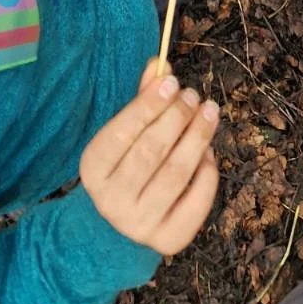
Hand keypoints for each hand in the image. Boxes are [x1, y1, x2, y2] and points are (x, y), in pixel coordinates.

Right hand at [80, 63, 219, 254]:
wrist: (120, 227)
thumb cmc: (125, 166)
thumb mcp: (124, 134)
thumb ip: (141, 101)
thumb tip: (160, 63)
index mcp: (93, 169)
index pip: (122, 132)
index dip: (149, 104)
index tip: (172, 81)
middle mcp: (111, 200)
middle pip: (151, 152)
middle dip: (177, 118)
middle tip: (193, 95)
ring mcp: (138, 224)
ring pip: (176, 174)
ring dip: (197, 138)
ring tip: (209, 113)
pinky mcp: (167, 240)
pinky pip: (195, 203)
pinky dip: (207, 174)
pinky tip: (208, 152)